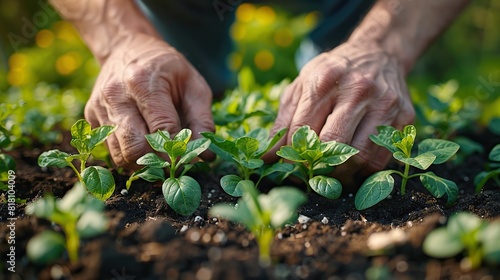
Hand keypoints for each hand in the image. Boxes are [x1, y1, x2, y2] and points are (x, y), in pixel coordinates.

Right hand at [85, 34, 214, 166]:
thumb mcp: (194, 86)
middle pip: (135, 148)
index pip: (161, 130)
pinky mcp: (91, 116)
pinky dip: (129, 155)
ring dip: (142, 163)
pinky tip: (143, 146)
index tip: (189, 160)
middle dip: (158, 162)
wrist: (127, 48)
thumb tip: (206, 156)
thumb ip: (202, 120)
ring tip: (160, 157)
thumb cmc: (167, 69)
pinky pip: (110, 150)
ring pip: (119, 155)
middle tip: (174, 164)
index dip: (177, 150)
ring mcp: (99, 107)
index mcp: (143, 82)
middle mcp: (116, 95)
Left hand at [268, 41, 414, 185]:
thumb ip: (283, 121)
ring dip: (342, 174)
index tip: (288, 168)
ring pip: (361, 157)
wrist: (377, 53)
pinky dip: (364, 170)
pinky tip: (352, 166)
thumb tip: (266, 158)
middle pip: (333, 145)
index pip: (303, 130)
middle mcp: (357, 90)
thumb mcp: (301, 86)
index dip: (292, 156)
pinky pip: (382, 157)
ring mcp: (384, 103)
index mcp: (325, 81)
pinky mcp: (404, 116)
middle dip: (317, 168)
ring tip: (330, 173)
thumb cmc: (332, 73)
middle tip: (309, 175)